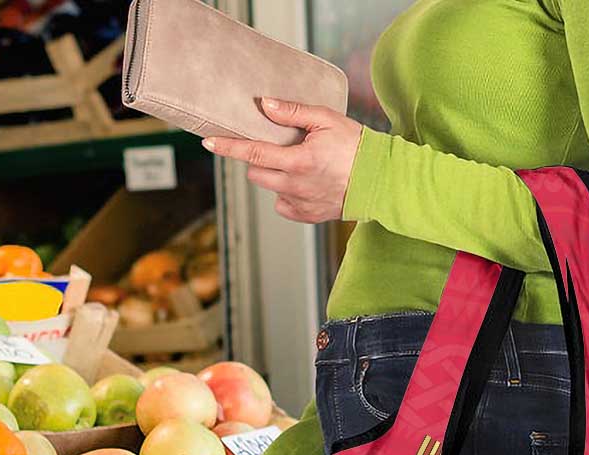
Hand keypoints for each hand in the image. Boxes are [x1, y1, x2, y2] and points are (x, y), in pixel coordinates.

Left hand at [201, 97, 362, 222]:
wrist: (380, 181)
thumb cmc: (356, 146)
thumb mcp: (326, 119)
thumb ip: (292, 112)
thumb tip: (264, 105)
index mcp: (298, 161)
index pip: (253, 153)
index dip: (228, 147)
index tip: (208, 143)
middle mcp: (295, 186)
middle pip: (256, 173)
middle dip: (257, 159)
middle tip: (276, 147)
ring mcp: (300, 204)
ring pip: (270, 188)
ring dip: (274, 175)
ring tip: (297, 164)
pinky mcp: (307, 216)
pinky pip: (283, 205)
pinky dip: (287, 193)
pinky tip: (304, 183)